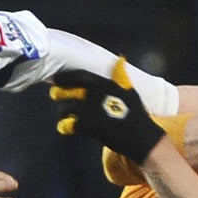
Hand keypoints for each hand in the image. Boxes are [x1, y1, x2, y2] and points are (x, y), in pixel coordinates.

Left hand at [50, 57, 165, 164]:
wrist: (141, 137)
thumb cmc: (136, 115)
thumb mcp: (130, 91)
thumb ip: (121, 76)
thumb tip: (120, 60)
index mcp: (105, 84)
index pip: (79, 75)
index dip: (65, 77)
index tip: (57, 79)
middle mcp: (97, 94)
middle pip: (67, 90)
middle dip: (58, 93)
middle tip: (55, 95)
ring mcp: (92, 110)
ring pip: (66, 108)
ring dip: (62, 112)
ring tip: (63, 116)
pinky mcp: (90, 126)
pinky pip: (69, 124)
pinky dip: (65, 126)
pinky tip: (66, 128)